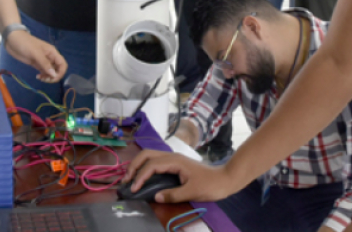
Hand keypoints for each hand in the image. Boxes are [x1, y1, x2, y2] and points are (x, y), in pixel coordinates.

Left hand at [4, 31, 66, 82]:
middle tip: (45, 79)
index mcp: (52, 52)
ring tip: (40, 78)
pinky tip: (38, 77)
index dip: (60, 73)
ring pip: (51, 72)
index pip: (62, 64)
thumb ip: (45, 64)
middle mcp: (50, 57)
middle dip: (54, 76)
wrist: (12, 40)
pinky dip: (43, 76)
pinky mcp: (36, 64)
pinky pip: (44, 71)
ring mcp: (43, 61)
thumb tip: (54, 75)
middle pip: (58, 69)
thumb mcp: (36, 53)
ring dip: (48, 77)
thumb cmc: (25, 44)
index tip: (52, 78)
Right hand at [123, 150, 241, 203]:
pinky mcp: (175, 164)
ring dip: (138, 165)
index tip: (133, 189)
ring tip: (130, 179)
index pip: (151, 165)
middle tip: (126, 181)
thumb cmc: (211, 184)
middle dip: (134, 166)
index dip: (140, 176)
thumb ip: (173, 194)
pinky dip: (146, 168)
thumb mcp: (192, 191)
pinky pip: (156, 162)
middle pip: (147, 155)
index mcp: (175, 160)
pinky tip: (143, 177)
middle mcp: (172, 156)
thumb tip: (156, 197)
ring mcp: (174, 159)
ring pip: (150, 156)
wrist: (226, 179)